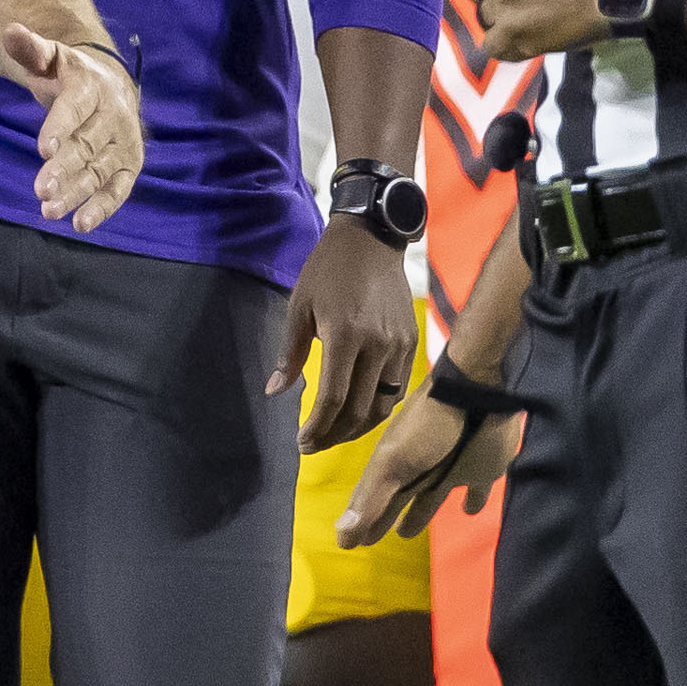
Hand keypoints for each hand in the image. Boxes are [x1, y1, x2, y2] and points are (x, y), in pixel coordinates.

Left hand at [8, 28, 140, 232]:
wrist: (110, 84)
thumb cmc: (70, 74)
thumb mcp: (50, 57)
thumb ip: (30, 49)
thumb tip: (9, 30)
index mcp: (92, 87)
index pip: (74, 109)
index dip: (60, 128)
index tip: (43, 149)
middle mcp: (113, 115)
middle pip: (87, 145)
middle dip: (65, 169)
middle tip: (41, 190)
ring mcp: (124, 142)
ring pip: (100, 171)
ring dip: (77, 193)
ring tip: (49, 211)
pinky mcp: (129, 165)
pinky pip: (118, 188)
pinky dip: (103, 207)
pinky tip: (81, 224)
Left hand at [276, 223, 416, 451]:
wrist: (371, 240)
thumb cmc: (326, 271)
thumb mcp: (298, 306)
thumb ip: (289, 353)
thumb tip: (275, 391)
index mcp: (345, 335)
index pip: (333, 398)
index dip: (316, 427)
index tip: (301, 442)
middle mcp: (377, 345)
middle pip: (359, 410)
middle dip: (334, 436)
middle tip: (313, 445)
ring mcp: (399, 346)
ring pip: (383, 405)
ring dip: (358, 428)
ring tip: (334, 435)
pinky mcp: (411, 343)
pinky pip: (397, 388)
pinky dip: (378, 407)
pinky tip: (358, 411)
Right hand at [335, 390, 522, 545]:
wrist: (475, 390)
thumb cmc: (430, 426)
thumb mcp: (393, 464)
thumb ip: (370, 499)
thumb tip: (341, 539)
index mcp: (391, 467)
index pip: (369, 499)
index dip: (358, 519)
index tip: (347, 541)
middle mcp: (417, 470)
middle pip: (395, 501)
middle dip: (381, 518)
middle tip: (368, 540)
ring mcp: (449, 468)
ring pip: (429, 498)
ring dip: (418, 515)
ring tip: (404, 532)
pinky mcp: (481, 469)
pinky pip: (476, 490)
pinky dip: (473, 501)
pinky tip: (470, 510)